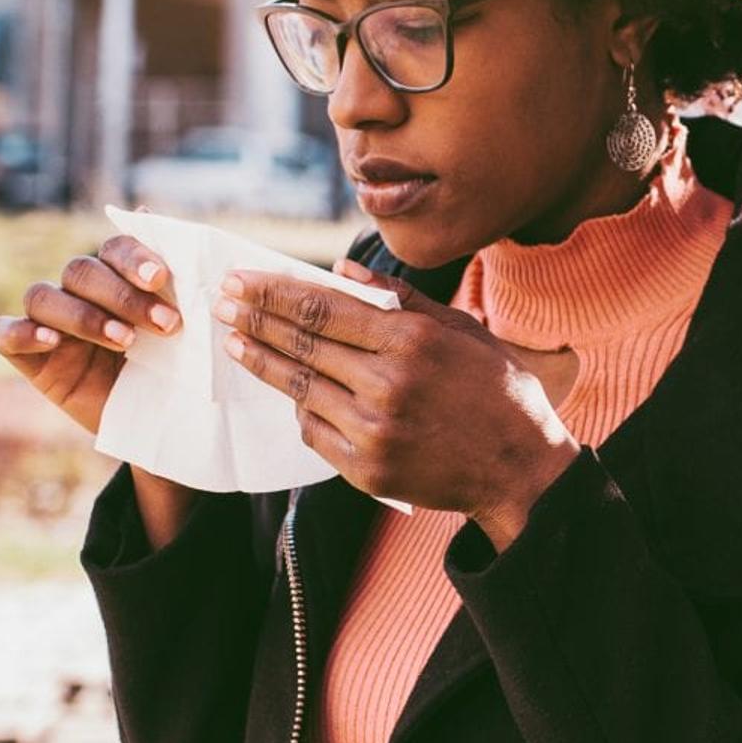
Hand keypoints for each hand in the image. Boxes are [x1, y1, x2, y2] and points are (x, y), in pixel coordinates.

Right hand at [0, 232, 183, 440]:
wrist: (151, 423)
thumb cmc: (165, 371)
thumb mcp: (178, 331)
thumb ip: (170, 280)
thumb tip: (143, 211)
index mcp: (112, 277)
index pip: (113, 248)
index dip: (133, 257)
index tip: (161, 277)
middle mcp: (76, 292)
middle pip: (81, 270)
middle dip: (123, 296)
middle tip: (166, 324)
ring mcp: (47, 322)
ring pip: (43, 296)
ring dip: (84, 316)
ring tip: (126, 342)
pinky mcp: (26, 356)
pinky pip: (5, 334)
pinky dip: (24, 332)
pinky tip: (52, 341)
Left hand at [219, 264, 583, 540]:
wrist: (520, 469)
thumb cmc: (497, 391)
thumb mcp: (461, 329)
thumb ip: (399, 298)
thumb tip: (341, 272)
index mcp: (410, 341)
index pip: (322, 309)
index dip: (274, 293)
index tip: (240, 281)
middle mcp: (387, 384)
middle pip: (302, 344)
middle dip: (255, 320)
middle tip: (221, 303)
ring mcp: (374, 431)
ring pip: (301, 388)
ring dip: (263, 362)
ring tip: (235, 343)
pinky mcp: (367, 470)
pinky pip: (315, 431)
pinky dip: (299, 407)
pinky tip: (283, 389)